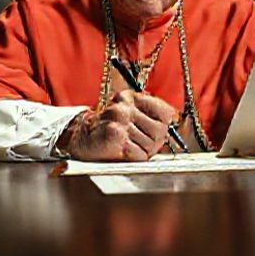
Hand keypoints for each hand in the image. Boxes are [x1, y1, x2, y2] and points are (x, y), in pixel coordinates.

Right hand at [58, 90, 175, 160]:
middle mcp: (125, 107)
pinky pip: (139, 155)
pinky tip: (122, 152)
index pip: (165, 113)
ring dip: (142, 151)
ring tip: (128, 146)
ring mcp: (119, 121)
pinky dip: (134, 158)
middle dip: (154, 143)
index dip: (163, 126)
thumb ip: (150, 114)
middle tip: (139, 143)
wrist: (80, 138)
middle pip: (160, 131)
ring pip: (151, 145)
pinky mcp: (115, 137)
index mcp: (131, 97)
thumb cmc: (109, 128)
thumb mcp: (128, 112)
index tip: (154, 131)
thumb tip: (174, 120)